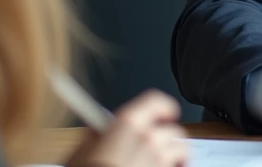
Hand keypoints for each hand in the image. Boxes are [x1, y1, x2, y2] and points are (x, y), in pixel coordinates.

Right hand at [66, 90, 187, 166]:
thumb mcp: (82, 152)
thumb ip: (99, 136)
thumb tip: (102, 130)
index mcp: (128, 124)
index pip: (157, 101)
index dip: (162, 108)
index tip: (164, 114)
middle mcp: (148, 138)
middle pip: (171, 129)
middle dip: (165, 139)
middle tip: (156, 147)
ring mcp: (159, 159)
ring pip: (179, 150)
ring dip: (174, 156)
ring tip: (165, 163)